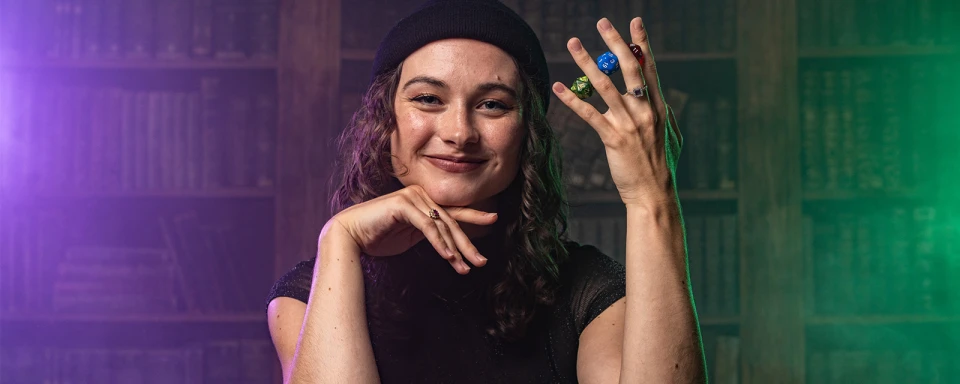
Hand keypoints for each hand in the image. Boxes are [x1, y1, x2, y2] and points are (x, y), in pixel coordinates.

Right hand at [329, 185, 497, 273]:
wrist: (349, 235)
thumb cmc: (378, 237)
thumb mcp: (411, 237)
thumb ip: (430, 235)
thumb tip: (451, 246)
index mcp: (423, 202)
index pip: (453, 212)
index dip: (474, 216)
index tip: (493, 219)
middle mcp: (420, 195)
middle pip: (451, 221)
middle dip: (468, 244)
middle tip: (481, 261)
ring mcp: (412, 197)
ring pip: (442, 225)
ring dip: (456, 248)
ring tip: (466, 267)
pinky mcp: (403, 204)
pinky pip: (427, 227)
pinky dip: (439, 243)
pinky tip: (449, 257)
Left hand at [552, 17, 683, 205]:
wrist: (654, 193)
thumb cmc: (661, 166)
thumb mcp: (670, 136)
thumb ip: (663, 114)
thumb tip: (659, 99)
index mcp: (660, 107)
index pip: (649, 68)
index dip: (641, 44)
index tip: (634, 23)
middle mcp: (646, 110)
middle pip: (629, 68)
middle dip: (614, 42)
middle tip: (601, 22)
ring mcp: (630, 123)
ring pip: (605, 85)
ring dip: (587, 62)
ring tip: (574, 44)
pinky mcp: (613, 138)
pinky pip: (589, 114)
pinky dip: (572, 99)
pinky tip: (559, 87)